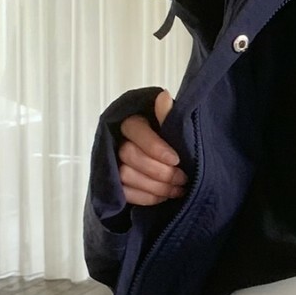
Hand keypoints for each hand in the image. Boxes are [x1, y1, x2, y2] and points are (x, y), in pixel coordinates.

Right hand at [117, 89, 189, 205]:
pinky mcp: (116, 184)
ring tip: (178, 188)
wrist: (174, 163)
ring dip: (155, 186)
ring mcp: (114, 163)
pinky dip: (148, 197)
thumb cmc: (173, 141)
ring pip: (126, 175)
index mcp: (132, 121)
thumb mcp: (174, 127)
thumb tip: (163, 96)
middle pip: (129, 155)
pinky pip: (125, 193)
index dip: (155, 147)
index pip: (135, 130)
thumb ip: (168, 116)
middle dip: (159, 170)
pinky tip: (165, 196)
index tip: (176, 159)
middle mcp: (118, 140)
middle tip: (182, 177)